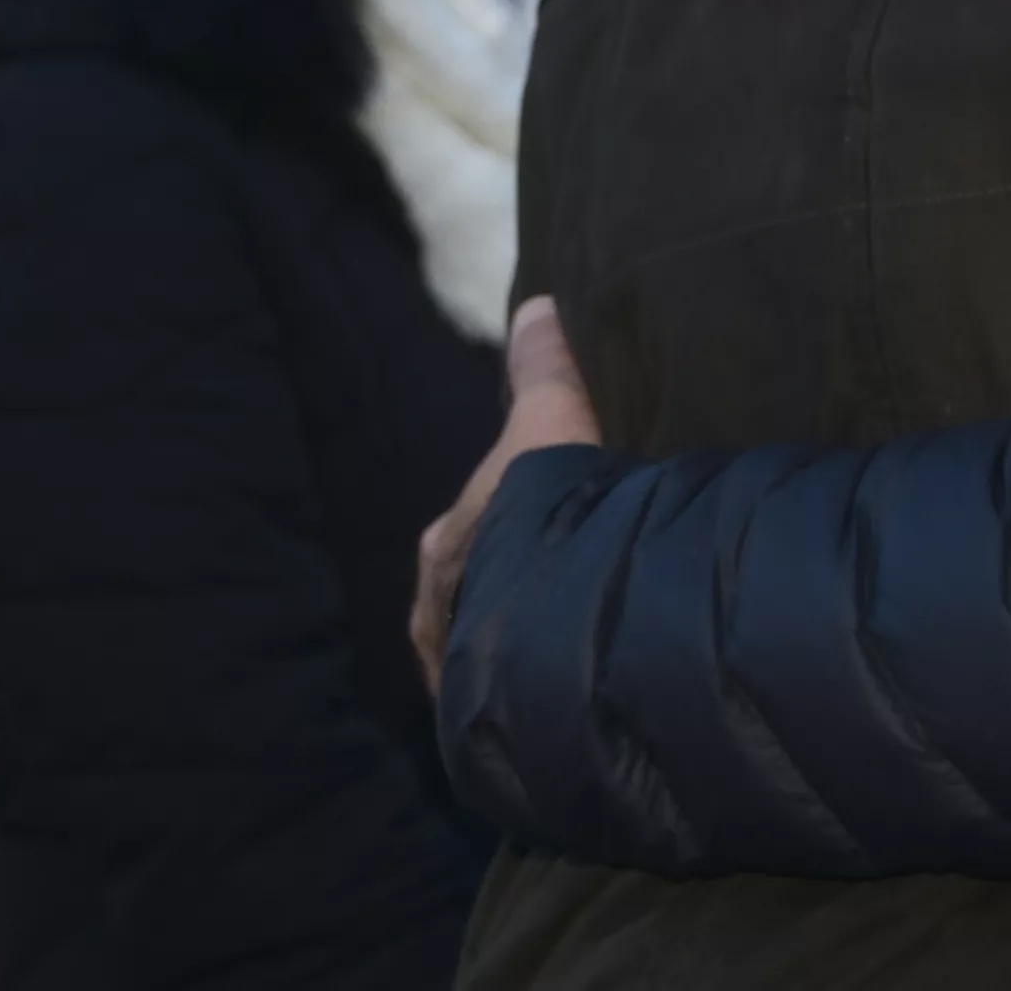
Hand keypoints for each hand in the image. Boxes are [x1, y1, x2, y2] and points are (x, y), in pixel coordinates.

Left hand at [412, 297, 601, 690]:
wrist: (555, 597)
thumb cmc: (547, 503)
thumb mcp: (553, 418)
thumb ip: (547, 366)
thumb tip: (537, 302)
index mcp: (447, 541)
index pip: (460, 540)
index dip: (495, 534)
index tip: (522, 544)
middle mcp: (442, 604)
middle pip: (468, 600)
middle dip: (500, 600)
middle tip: (547, 604)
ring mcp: (463, 664)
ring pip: (488, 652)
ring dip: (519, 648)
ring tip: (566, 654)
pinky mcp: (492, 707)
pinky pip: (514, 695)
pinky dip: (538, 688)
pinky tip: (568, 691)